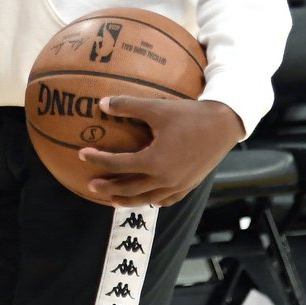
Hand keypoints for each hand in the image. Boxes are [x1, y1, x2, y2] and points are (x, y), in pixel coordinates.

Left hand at [78, 96, 245, 206]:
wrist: (223, 125)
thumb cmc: (188, 115)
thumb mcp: (156, 107)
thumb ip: (127, 106)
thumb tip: (101, 104)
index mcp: (155, 161)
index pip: (120, 164)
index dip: (99, 160)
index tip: (82, 154)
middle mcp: (166, 179)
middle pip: (131, 188)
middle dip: (109, 188)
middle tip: (91, 185)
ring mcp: (179, 185)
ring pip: (148, 198)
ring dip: (128, 199)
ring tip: (113, 199)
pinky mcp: (189, 185)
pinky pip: (167, 199)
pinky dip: (153, 200)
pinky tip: (147, 199)